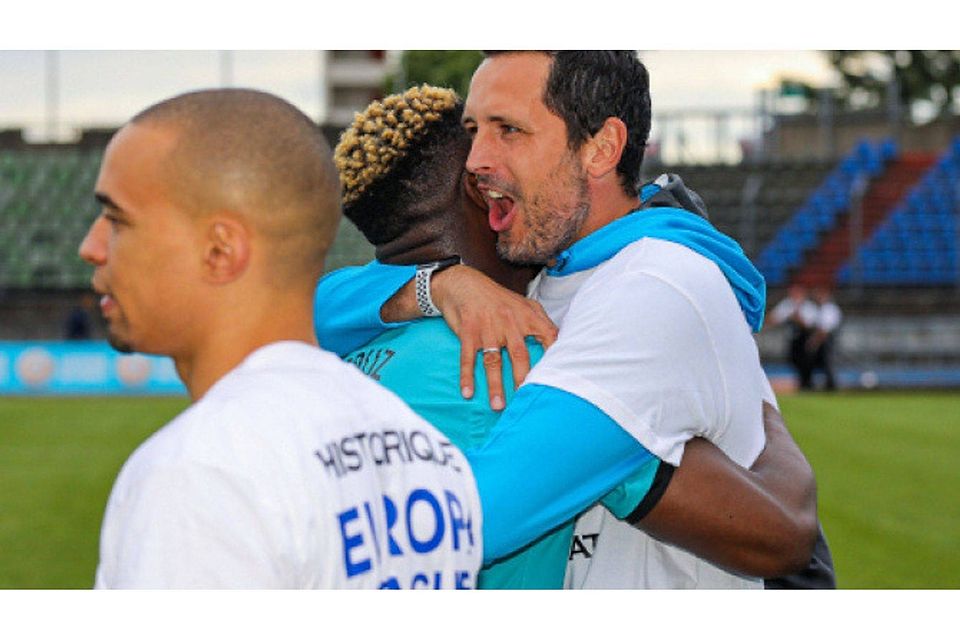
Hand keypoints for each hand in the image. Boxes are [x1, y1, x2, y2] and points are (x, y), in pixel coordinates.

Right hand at [432, 264, 557, 409]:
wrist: (465, 284)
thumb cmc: (498, 299)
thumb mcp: (523, 303)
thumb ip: (541, 321)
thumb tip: (559, 341)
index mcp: (527, 315)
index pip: (548, 335)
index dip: (555, 354)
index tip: (558, 375)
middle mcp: (509, 321)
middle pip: (519, 355)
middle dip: (523, 379)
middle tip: (526, 400)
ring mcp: (488, 327)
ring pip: (493, 361)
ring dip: (495, 385)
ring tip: (498, 406)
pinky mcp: (468, 332)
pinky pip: (468, 357)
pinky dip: (467, 376)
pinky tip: (467, 392)